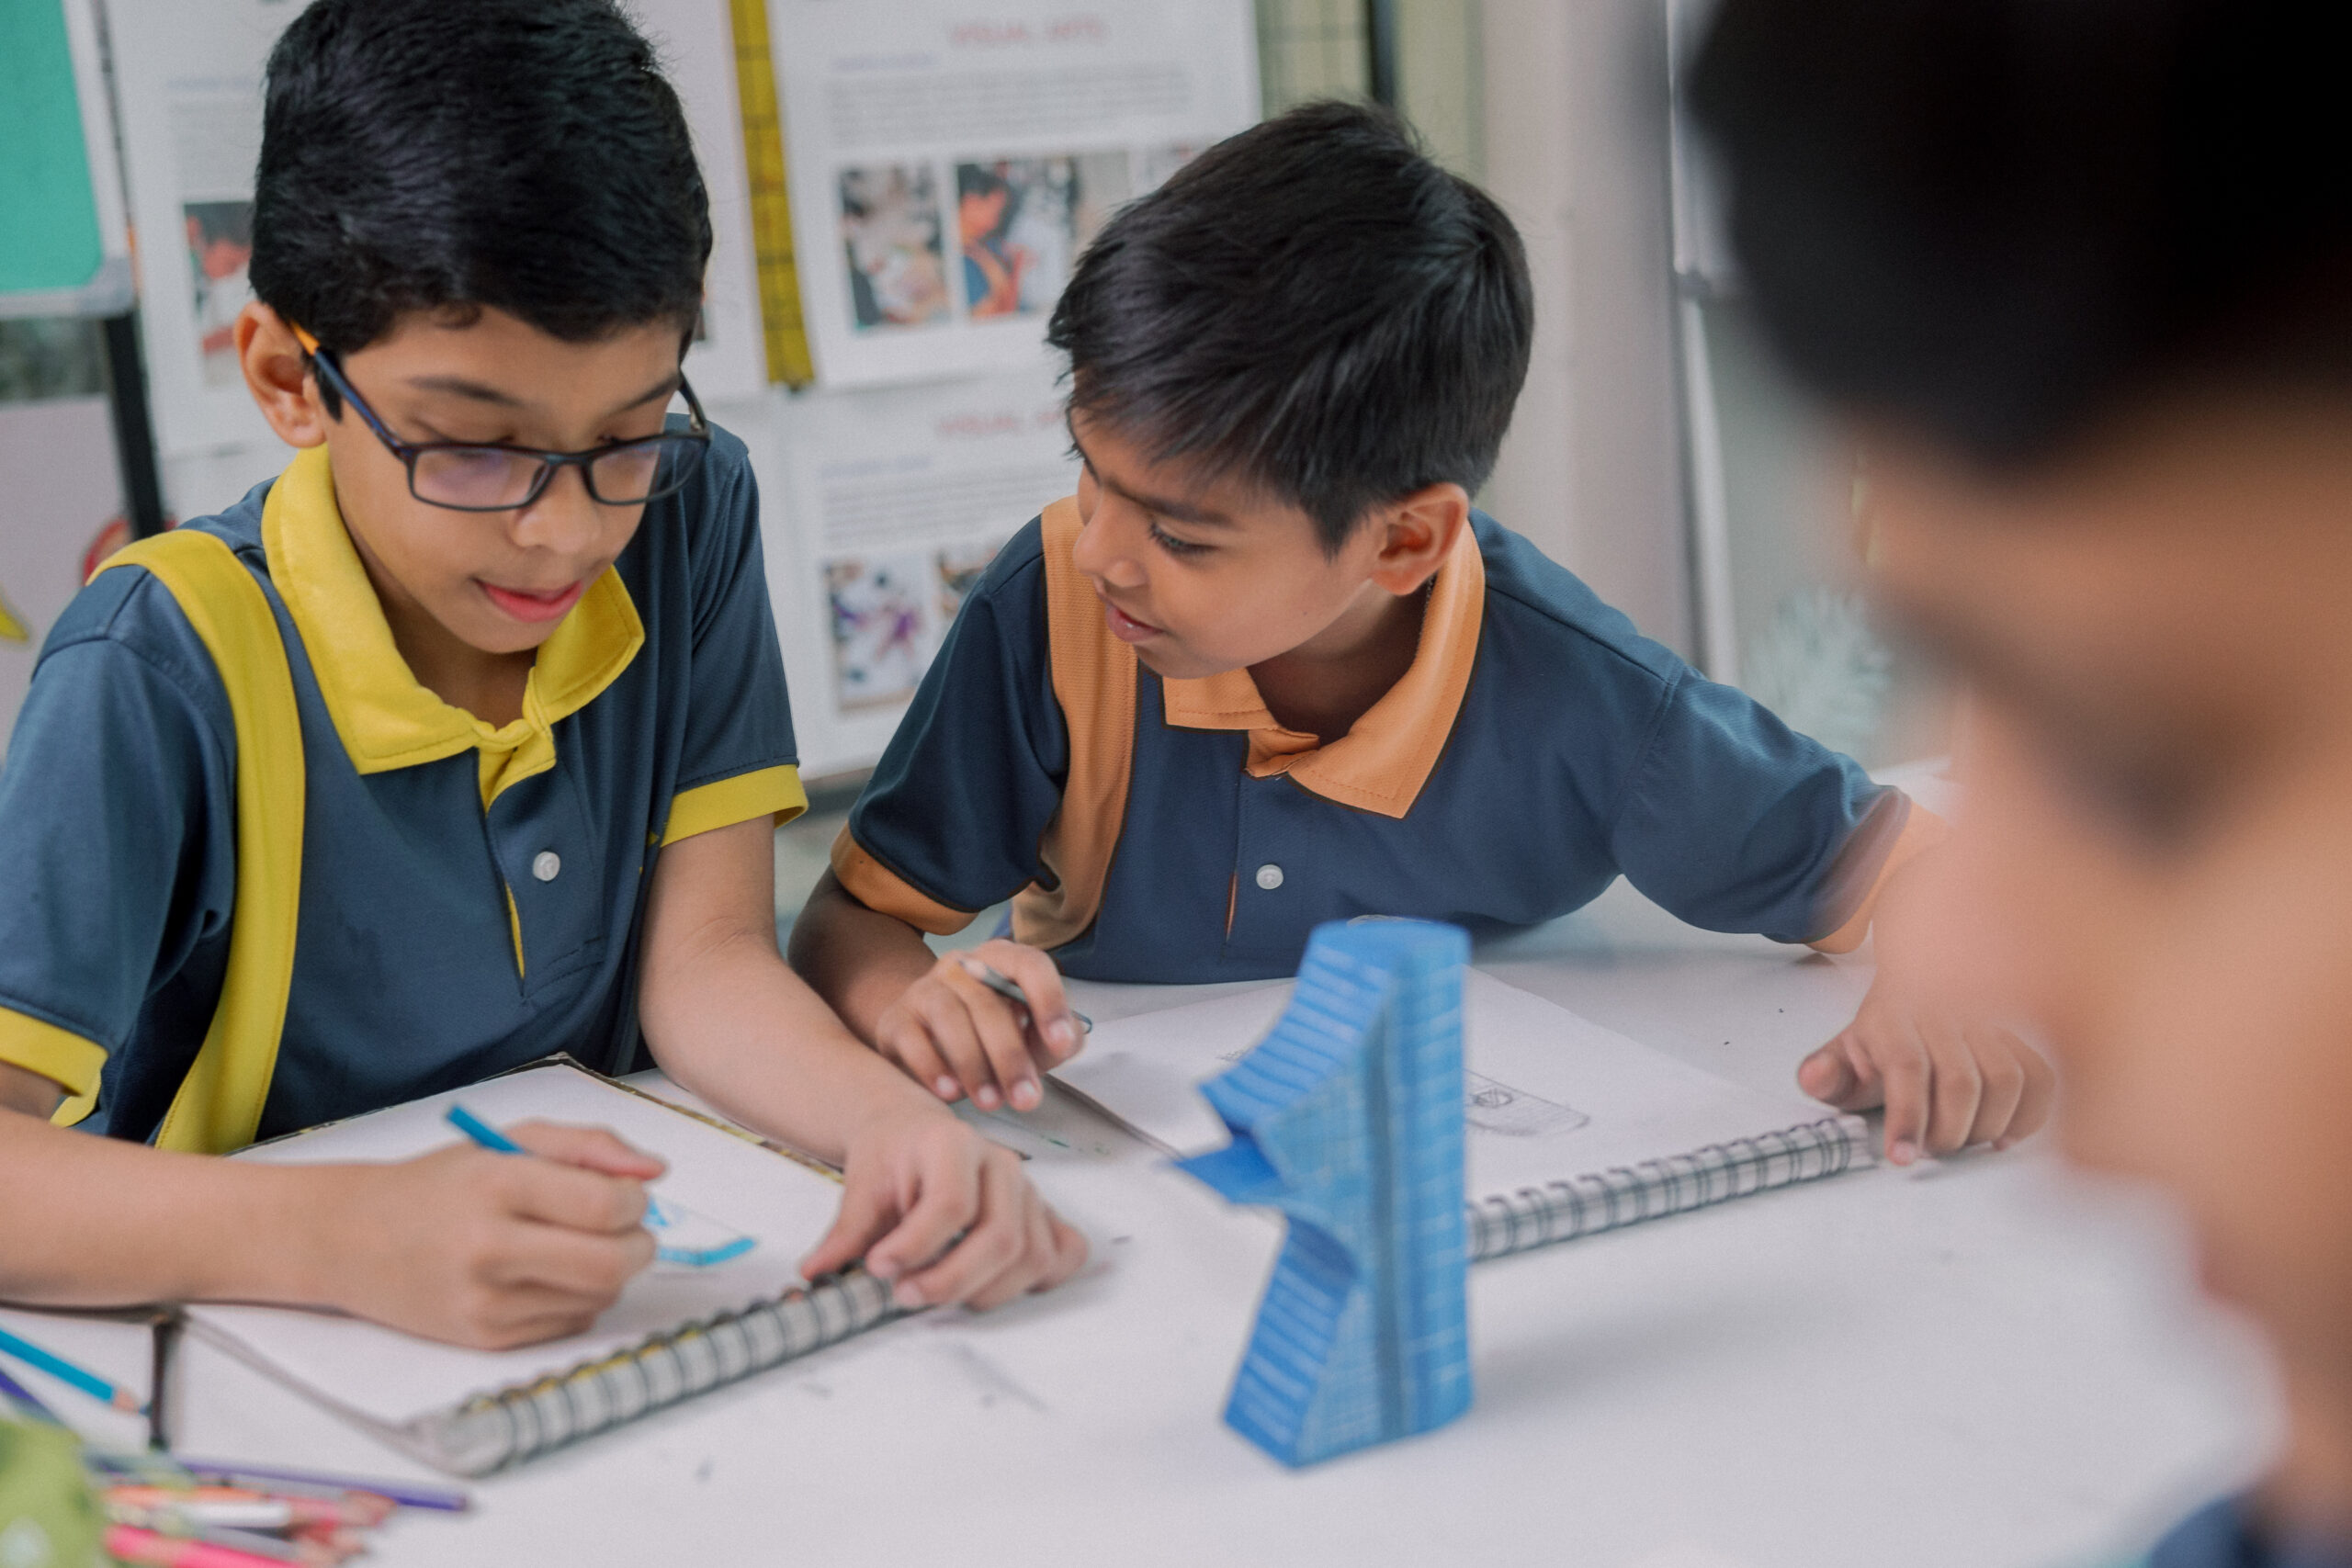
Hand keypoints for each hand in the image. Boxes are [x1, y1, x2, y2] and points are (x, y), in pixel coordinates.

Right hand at [311, 1122, 663, 1348]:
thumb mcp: (509, 1141)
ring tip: (578, 1247)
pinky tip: (547, 1275)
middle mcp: (488, 1246)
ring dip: (611, 1273)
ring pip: (599, 1297)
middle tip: (629, 1230)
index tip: (628, 1195)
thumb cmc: (440, 1184)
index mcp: (497, 1184)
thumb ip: (590, 1147)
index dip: (635, 1201)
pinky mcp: (484, 1338)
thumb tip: (656, 1172)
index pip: (604, 1204)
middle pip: (611, 1264)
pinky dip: (579, 1299)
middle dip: (641, 1245)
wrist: (350, 1239)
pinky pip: (571, 1324)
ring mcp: (485, 1300)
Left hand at [799, 1104, 1087, 1310]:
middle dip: (951, 1280)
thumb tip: (816, 1272)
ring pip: (1031, 1254)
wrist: (913, 1132)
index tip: (878, 1269)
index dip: (916, 1246)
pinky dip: (1040, 1279)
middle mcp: (1001, 1164)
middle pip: (1000, 1236)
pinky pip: (1065, 1252)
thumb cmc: (891, 1157)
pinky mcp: (1042, 1215)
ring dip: (985, 1290)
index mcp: (953, 1144)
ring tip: (938, 1294)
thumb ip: (846, 1231)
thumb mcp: (861, 1184)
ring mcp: (1028, 1190)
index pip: (951, 1203)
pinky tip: (995, 1285)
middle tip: (904, 1296)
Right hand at [871, 940, 1084, 1112]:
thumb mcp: (1031, 1040)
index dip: (1049, 1001)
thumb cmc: (991, 1041)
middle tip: (1026, 1099)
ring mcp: (924, 988)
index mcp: (1003, 961)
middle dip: (1010, 1055)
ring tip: (991, 1102)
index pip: (1029, 965)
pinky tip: (950, 1093)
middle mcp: (962, 965)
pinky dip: (932, 1067)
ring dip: (974, 1064)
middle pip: (988, 1001)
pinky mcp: (895, 1018)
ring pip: (949, 1016)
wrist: (926, 1048)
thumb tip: (1062, 1040)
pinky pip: (911, 1038)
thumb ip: (1056, 1039)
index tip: (1059, 1044)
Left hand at [1798, 977, 2055, 1164]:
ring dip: (1986, 1127)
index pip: (1907, 1066)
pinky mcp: (2022, 1035)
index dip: (1907, 1117)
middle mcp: (1946, 1014)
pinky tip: (2001, 1135)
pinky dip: (2028, 1116)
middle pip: (1960, 1082)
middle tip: (1931, 1149)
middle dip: (1947, 1132)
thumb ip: (1826, 1073)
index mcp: (1894, 1017)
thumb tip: (1813, 1079)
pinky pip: (2041, 1077)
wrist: (1924, 982)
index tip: (1903, 1158)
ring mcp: (1989, 1022)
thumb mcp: (1844, 1053)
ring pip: (2005, 1080)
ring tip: (1961, 1140)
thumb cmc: (1884, 1034)